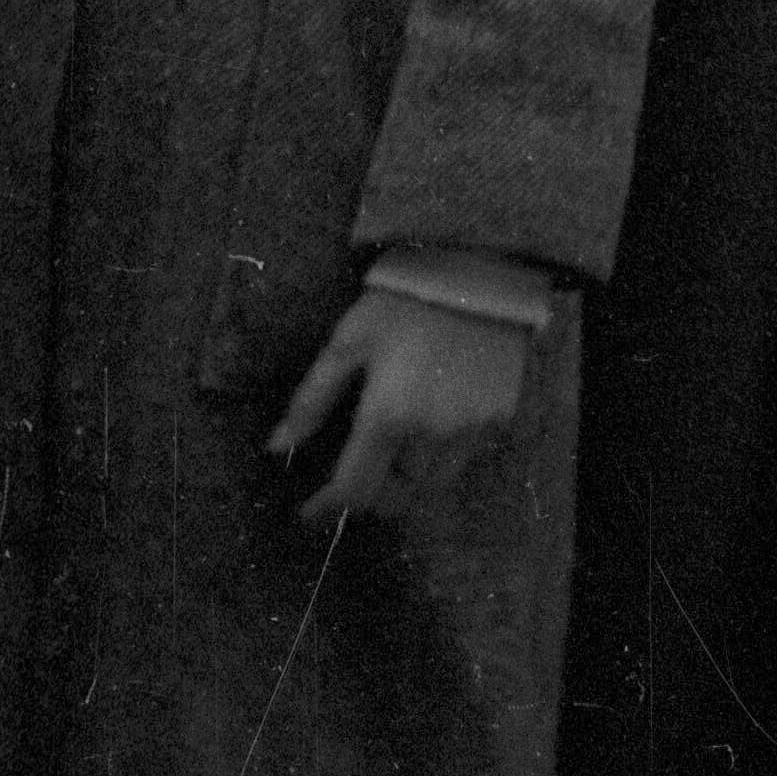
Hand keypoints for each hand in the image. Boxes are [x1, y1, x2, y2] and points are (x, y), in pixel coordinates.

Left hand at [271, 279, 532, 523]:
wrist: (480, 265)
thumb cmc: (404, 299)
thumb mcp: (349, 339)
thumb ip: (312, 398)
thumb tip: (277, 446)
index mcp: (387, 416)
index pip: (354, 489)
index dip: (328, 507)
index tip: (310, 510)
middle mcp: (430, 434)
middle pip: (395, 495)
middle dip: (371, 494)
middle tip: (357, 473)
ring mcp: (470, 429)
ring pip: (431, 485)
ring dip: (407, 480)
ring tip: (394, 455)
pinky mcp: (499, 417)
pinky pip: (463, 457)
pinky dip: (441, 458)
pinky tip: (433, 427)